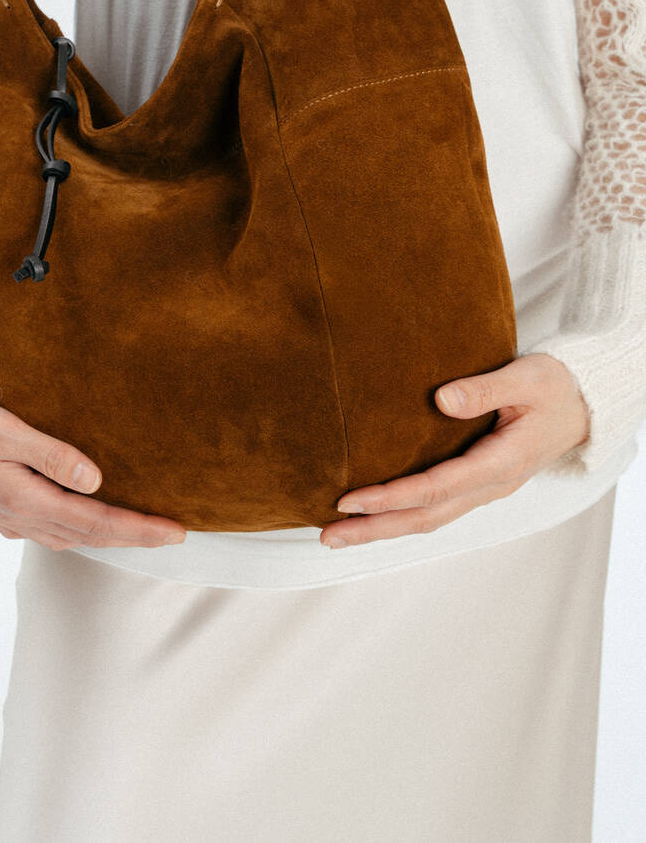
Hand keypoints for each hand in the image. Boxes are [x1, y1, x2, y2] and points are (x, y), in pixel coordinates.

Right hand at [0, 403, 187, 549]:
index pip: (97, 522)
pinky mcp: (0, 513)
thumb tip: (96, 480)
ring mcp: (9, 520)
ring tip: (140, 530)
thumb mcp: (7, 430)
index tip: (176, 532)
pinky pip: (50, 531)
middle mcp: (21, 519)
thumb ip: (52, 455)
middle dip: (133, 537)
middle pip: (89, 535)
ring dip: (106, 537)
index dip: (139, 529)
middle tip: (173, 534)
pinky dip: (78, 530)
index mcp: (26, 501)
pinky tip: (87, 520)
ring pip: (70, 537)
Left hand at [320, 352, 591, 548]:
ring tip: (339, 534)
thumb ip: (484, 388)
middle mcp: (491, 485)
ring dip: (384, 528)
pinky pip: (437, 508)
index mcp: (501, 462)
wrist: (584, 406)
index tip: (350, 500)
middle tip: (328, 535)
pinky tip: (376, 514)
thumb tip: (441, 399)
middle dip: (375, 528)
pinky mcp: (479, 484)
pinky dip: (402, 516)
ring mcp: (486, 489)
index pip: (436, 488)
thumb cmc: (555, 386)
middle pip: (425, 516)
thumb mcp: (526, 377)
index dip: (391, 497)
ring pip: (429, 518)